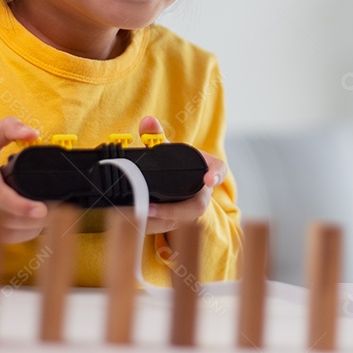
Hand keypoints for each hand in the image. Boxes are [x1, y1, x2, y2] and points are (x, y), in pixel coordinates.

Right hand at [0, 117, 48, 243]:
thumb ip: (10, 128)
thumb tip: (33, 133)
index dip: (20, 205)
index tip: (41, 209)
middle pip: (4, 216)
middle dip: (32, 219)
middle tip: (54, 210)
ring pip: (3, 232)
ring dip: (29, 228)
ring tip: (46, 217)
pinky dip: (18, 235)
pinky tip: (31, 225)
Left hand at [136, 116, 226, 234]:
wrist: (181, 185)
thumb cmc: (179, 166)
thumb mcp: (169, 150)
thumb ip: (157, 136)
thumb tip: (147, 122)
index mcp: (208, 171)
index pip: (219, 170)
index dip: (215, 175)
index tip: (209, 179)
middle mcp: (203, 194)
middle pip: (197, 206)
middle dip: (174, 210)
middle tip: (150, 208)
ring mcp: (192, 212)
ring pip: (180, 222)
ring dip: (158, 222)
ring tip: (136, 217)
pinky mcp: (179, 224)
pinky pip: (168, 229)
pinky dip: (150, 227)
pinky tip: (133, 223)